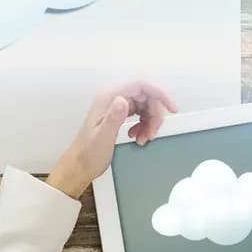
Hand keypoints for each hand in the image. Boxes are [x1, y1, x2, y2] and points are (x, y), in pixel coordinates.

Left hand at [45, 81, 179, 198]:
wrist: (79, 165)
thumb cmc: (89, 153)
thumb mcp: (103, 137)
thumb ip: (114, 117)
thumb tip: (124, 99)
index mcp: (109, 97)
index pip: (140, 85)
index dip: (159, 94)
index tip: (172, 109)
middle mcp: (113, 97)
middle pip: (145, 96)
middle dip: (154, 114)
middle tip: (153, 134)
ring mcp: (116, 106)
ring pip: (144, 106)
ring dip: (150, 122)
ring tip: (144, 139)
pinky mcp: (118, 115)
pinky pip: (139, 114)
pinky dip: (143, 125)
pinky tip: (138, 137)